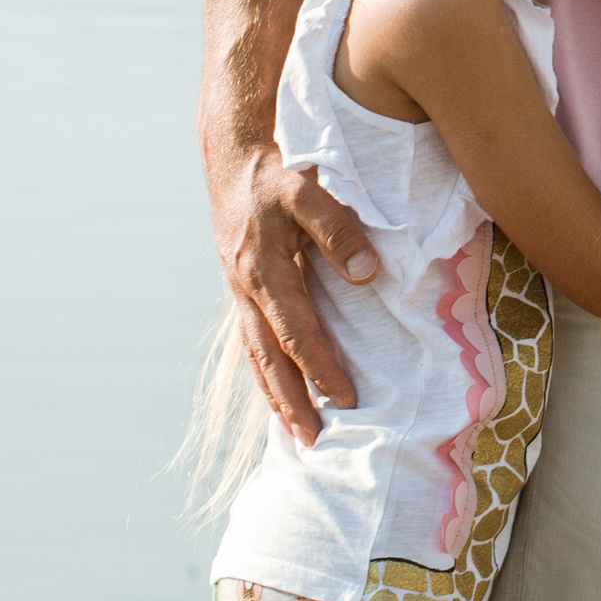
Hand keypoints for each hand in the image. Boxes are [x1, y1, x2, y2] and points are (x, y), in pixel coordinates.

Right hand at [218, 139, 375, 443]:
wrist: (232, 160)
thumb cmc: (275, 176)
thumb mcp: (307, 192)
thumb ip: (338, 231)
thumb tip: (368, 273)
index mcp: (263, 271)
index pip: (296, 331)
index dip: (321, 367)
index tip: (345, 398)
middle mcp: (245, 290)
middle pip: (268, 358)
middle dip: (291, 401)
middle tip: (314, 440)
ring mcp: (239, 293)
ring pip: (256, 355)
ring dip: (275, 394)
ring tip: (296, 431)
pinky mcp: (242, 290)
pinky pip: (253, 340)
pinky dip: (266, 370)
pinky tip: (280, 390)